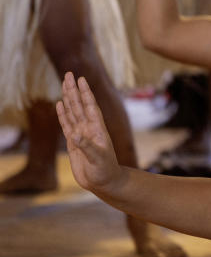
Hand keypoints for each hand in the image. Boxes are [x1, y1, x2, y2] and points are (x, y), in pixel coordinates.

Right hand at [56, 73, 121, 191]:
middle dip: (74, 90)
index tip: (81, 79)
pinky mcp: (73, 143)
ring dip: (68, 98)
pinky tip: (59, 105)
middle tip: (69, 74)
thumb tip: (75, 135)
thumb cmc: (105, 170)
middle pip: (79, 105)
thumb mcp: (98, 158)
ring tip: (64, 84)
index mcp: (97, 129)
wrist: (103, 182)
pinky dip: (62, 114)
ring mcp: (81, 134)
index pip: (90, 107)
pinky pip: (66, 125)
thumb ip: (87, 146)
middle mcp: (89, 128)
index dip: (86, 93)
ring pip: (72, 112)